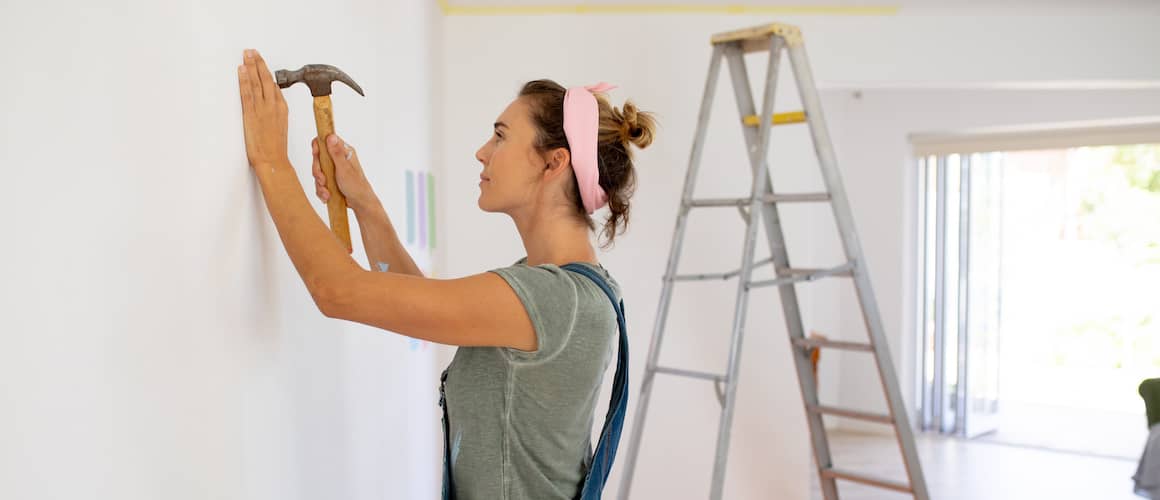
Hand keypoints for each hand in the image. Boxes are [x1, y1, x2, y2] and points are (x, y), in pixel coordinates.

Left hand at [237, 49, 288, 170]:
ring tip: (246, 54)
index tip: (260, 62)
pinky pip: (248, 92)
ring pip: (257, 82)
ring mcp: (262, 109)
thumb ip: (275, 113)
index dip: (266, 72)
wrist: (273, 161)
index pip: (274, 85)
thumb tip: (270, 102)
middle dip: (259, 63)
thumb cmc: (275, 149)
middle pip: (266, 79)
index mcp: (282, 109)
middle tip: (252, 52)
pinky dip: (245, 79)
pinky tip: (242, 70)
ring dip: (251, 66)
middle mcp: (273, 106)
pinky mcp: (251, 114)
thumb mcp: (280, 128)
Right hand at [312, 134, 376, 211]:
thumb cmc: (356, 185)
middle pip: (318, 158)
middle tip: (323, 180)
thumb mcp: (344, 168)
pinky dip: (322, 190)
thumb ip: (336, 153)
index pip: (325, 141)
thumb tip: (330, 136)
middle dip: (318, 171)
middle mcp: (338, 159)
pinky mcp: (330, 179)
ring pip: (317, 172)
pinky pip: (319, 182)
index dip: (317, 147)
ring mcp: (333, 169)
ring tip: (327, 192)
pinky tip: (328, 196)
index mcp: (343, 152)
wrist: (360, 202)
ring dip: (320, 184)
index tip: (316, 155)